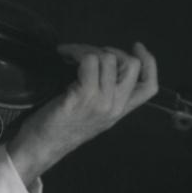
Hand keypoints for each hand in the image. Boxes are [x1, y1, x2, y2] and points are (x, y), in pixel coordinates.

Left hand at [7, 41, 158, 185]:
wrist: (42, 146)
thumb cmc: (60, 128)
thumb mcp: (92, 115)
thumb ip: (105, 96)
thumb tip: (105, 65)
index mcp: (119, 111)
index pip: (149, 87)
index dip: (149, 62)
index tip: (136, 46)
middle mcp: (115, 106)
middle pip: (132, 66)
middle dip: (111, 50)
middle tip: (87, 52)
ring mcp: (101, 101)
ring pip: (108, 58)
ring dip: (86, 48)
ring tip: (69, 54)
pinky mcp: (83, 96)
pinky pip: (87, 61)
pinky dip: (74, 51)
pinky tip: (63, 55)